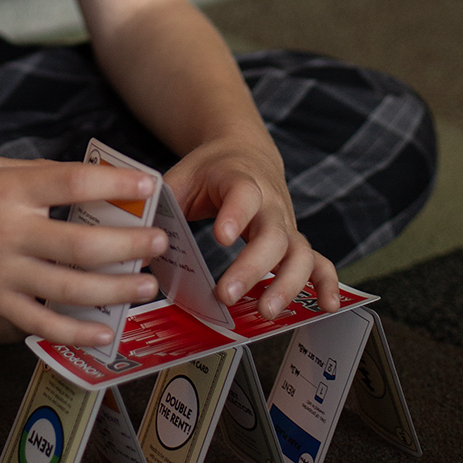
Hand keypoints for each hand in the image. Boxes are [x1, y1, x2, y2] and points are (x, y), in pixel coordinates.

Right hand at [0, 156, 168, 345]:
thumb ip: (32, 175)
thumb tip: (82, 181)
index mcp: (9, 187)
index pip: (73, 182)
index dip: (116, 184)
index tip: (149, 186)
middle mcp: (9, 230)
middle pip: (84, 242)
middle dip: (130, 244)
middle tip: (159, 244)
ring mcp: (1, 271)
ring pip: (71, 287)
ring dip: (116, 289)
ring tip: (144, 285)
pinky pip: (41, 323)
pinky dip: (76, 332)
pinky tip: (104, 332)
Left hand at [165, 137, 340, 318]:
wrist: (244, 151)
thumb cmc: (208, 171)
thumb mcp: (180, 178)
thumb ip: (161, 209)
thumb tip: (136, 250)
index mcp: (240, 179)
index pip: (243, 193)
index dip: (235, 214)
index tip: (222, 237)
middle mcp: (270, 202)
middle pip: (273, 233)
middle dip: (252, 266)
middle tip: (227, 294)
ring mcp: (287, 223)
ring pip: (299, 252)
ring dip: (288, 284)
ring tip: (266, 311)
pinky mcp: (295, 241)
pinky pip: (319, 261)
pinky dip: (326, 283)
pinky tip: (326, 306)